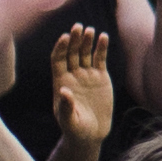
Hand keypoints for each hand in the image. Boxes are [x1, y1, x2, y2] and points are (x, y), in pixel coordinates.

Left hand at [49, 25, 115, 139]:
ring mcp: (86, 74)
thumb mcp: (69, 120)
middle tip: (78, 27)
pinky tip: (103, 37)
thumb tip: (65, 90)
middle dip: (74, 39)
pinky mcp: (100, 76)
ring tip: (91, 30)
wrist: (91, 133)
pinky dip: (101, 47)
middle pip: (72, 52)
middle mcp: (72, 74)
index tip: (65, 37)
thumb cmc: (75, 129)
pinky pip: (100, 58)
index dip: (61, 48)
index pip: (58, 59)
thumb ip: (66, 106)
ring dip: (87, 40)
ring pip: (85, 52)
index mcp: (60, 81)